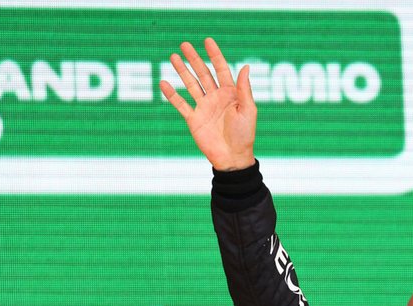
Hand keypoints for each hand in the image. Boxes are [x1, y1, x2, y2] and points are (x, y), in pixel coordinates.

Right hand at [159, 38, 256, 170]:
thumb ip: (245, 89)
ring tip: (173, 57)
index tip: (208, 41)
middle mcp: (216, 98)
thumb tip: (245, 66)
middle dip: (194, 59)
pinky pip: (181, 104)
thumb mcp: (248, 110)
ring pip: (191, 85)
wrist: (233, 158)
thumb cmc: (244, 135)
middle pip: (203, 74)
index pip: (221, 70)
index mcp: (231, 94)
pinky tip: (164, 83)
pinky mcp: (194, 119)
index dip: (215, 55)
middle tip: (184, 44)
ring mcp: (204, 107)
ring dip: (182, 71)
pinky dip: (172, 95)